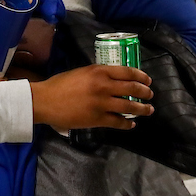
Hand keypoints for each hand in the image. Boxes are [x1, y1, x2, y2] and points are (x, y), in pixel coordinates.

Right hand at [29, 65, 153, 129]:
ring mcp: (102, 103)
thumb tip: (113, 79)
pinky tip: (131, 124)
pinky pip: (118, 122)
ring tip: (148, 110)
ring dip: (142, 109)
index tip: (148, 80)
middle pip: (133, 88)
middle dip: (145, 92)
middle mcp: (104, 85)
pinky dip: (127, 124)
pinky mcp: (98, 119)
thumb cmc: (60, 85)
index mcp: (99, 71)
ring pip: (129, 106)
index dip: (141, 76)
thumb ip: (98, 75)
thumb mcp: (81, 72)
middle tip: (150, 95)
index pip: (128, 72)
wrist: (46, 101)